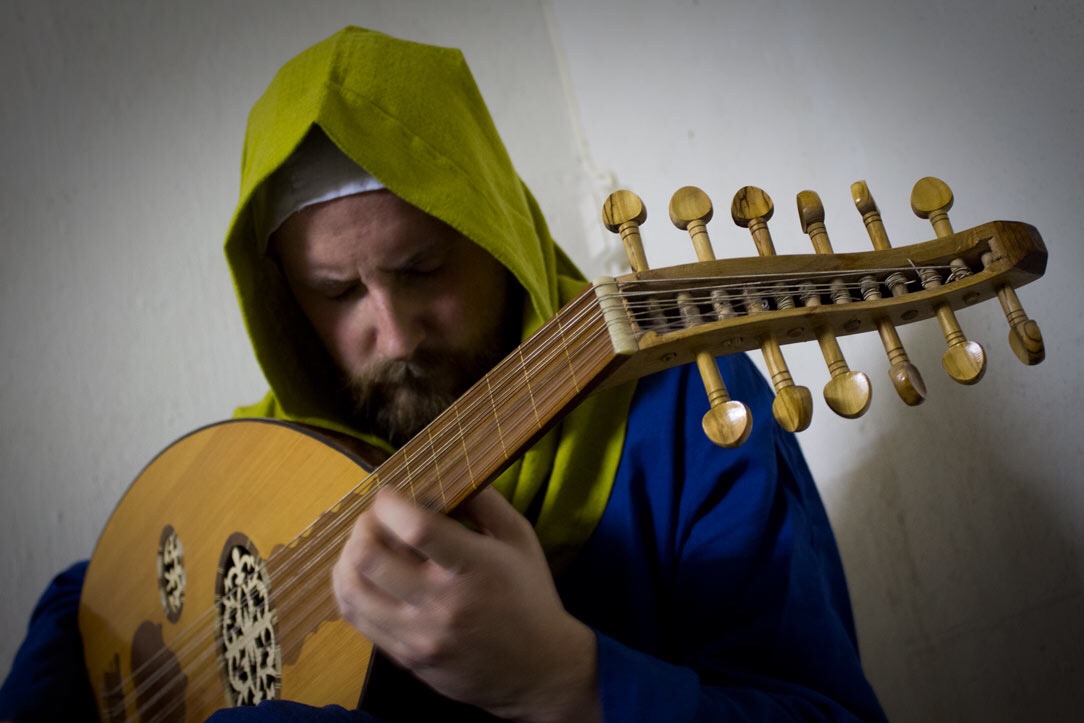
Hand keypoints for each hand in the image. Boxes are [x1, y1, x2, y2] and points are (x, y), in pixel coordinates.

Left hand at [332, 486, 601, 722]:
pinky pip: (357, 618)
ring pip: (352, 589)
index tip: (390, 493)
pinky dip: (350, 588)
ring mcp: (419, 636)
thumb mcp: (520, 539)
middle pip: (369, 556)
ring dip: (348, 556)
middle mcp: (442, 604)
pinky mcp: (405, 658)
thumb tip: (446, 471)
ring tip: (363, 544)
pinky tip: (362, 574)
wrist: (538, 671)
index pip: (415, 529)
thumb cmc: (530, 597)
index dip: (390, 503)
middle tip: (374, 519)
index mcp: (474, 568)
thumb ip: (485, 501)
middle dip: (362, 526)